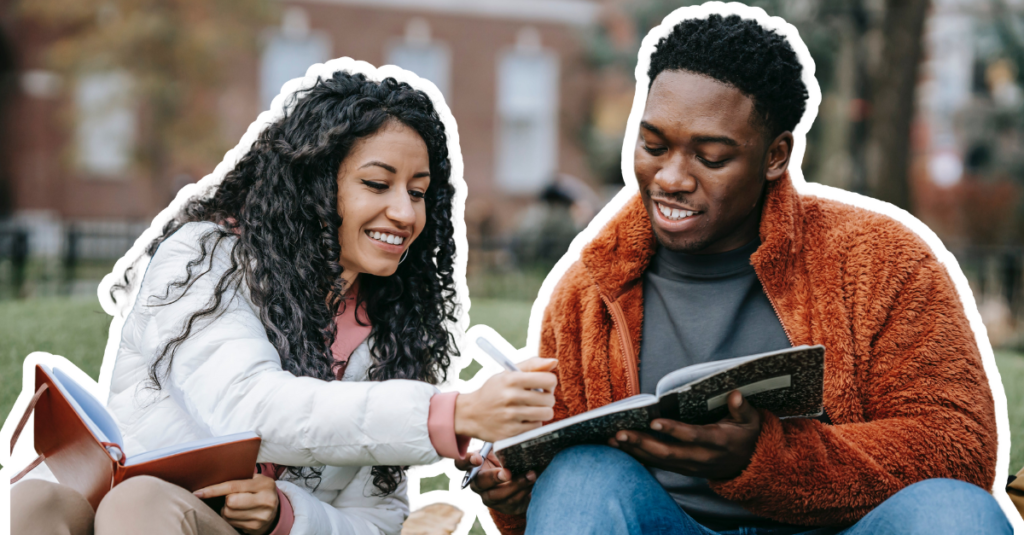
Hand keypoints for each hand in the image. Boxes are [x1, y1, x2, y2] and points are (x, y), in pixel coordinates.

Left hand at [194, 474, 279, 534]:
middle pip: (230, 502)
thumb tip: (213, 477)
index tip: (198, 492)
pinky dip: (230, 518)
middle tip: (230, 497)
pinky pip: (232, 523)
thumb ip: (241, 477)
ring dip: (226, 510)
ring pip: (229, 514)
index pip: (233, 486)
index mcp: (265, 484)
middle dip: (225, 500)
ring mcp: (261, 516)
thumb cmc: (259, 490)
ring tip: (235, 505)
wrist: (275, 509)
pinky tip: (238, 514)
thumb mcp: (256, 479)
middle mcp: (266, 500)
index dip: (214, 490)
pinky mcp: (255, 527)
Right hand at [455, 357, 557, 441]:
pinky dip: (533, 423)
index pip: (548, 380)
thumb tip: (554, 362)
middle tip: (537, 398)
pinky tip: (523, 419)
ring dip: (542, 412)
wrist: (471, 414)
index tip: (543, 385)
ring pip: (546, 414)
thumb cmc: (494, 391)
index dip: (550, 382)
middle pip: (549, 399)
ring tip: (532, 409)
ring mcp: (510, 416)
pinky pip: (536, 427)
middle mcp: (511, 397)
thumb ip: (532, 365)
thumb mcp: (508, 373)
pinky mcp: (511, 432)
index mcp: (511, 379)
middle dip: (547, 398)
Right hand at [455, 450, 535, 514]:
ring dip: (514, 485)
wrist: (520, 480)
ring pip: (496, 495)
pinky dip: (523, 491)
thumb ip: (501, 445)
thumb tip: (512, 436)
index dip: (466, 461)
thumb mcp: (502, 450)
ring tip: (530, 475)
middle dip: (494, 477)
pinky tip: (532, 481)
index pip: (461, 464)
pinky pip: (510, 502)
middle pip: (479, 483)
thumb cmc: (507, 460)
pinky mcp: (502, 507)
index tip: (478, 458)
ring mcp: (488, 497)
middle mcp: (477, 483)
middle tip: (507, 472)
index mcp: (473, 466)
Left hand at [610, 390, 761, 479]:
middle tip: (620, 432)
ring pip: (659, 461)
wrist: (747, 466)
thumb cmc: (746, 437)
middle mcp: (701, 457)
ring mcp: (690, 466)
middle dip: (642, 443)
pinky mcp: (682, 469)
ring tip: (613, 439)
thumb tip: (735, 394)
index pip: (693, 436)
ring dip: (635, 450)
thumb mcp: (751, 422)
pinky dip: (638, 456)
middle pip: (668, 453)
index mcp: (718, 442)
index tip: (653, 420)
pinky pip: (658, 464)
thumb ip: (743, 408)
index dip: (673, 430)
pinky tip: (620, 448)